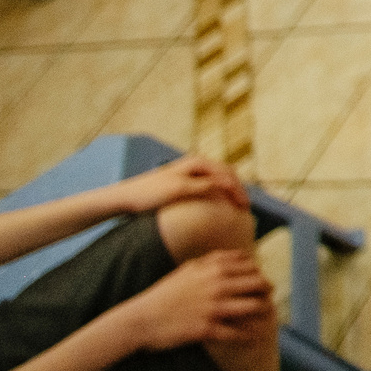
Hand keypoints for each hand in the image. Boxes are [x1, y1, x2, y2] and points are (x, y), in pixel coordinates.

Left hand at [110, 154, 249, 217]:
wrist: (126, 198)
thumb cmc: (150, 193)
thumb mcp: (179, 189)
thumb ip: (204, 185)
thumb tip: (227, 185)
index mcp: (198, 162)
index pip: (227, 173)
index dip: (238, 190)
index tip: (244, 207)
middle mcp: (197, 164)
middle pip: (227, 174)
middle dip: (238, 190)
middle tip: (245, 208)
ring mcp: (191, 172)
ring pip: (220, 179)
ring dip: (230, 191)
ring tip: (236, 207)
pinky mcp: (186, 182)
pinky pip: (210, 185)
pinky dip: (220, 194)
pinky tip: (220, 205)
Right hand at [117, 248, 272, 348]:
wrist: (141, 319)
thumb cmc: (165, 293)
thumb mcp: (189, 269)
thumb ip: (215, 259)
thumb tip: (242, 255)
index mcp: (214, 269)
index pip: (252, 266)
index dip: (259, 274)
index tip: (259, 282)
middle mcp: (217, 285)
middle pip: (259, 284)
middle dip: (267, 291)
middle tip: (267, 298)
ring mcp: (213, 307)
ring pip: (254, 306)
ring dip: (263, 312)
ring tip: (265, 316)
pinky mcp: (206, 328)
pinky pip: (236, 333)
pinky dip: (248, 337)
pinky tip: (254, 339)